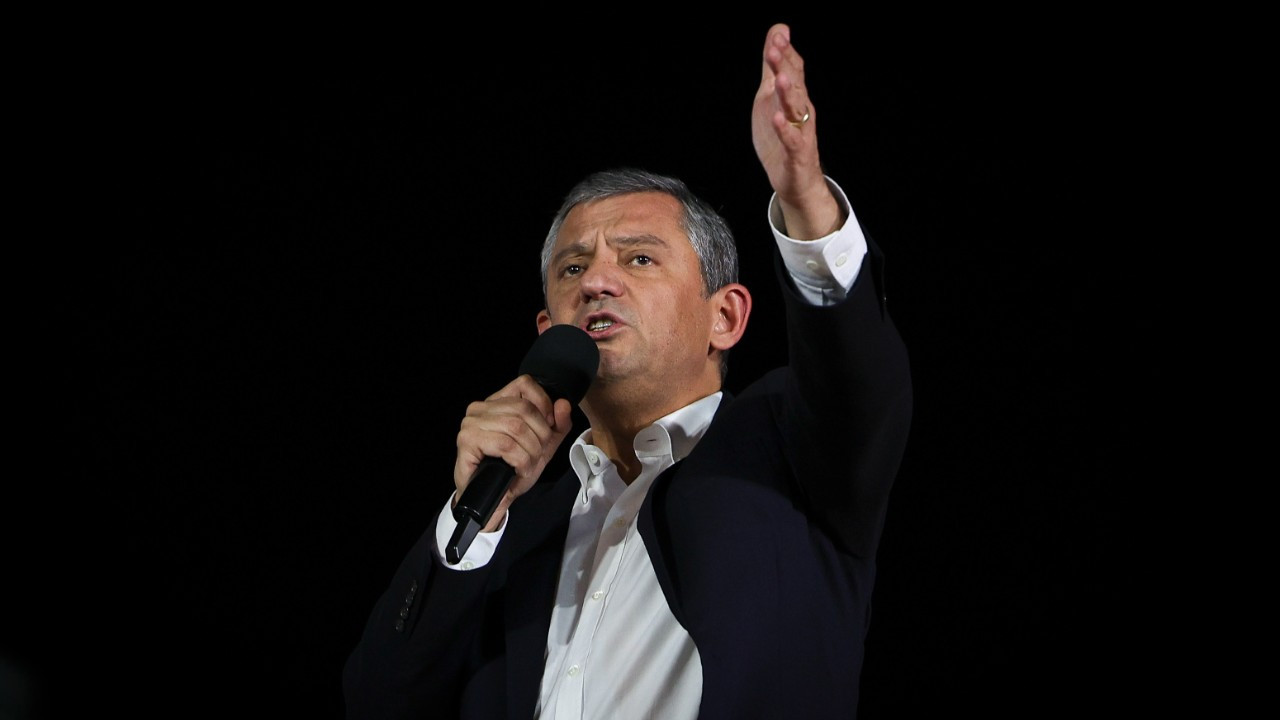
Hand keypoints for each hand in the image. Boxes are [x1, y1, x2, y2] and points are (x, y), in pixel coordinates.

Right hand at [453, 374, 573, 530]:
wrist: (491, 498)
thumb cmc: (511, 470)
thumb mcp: (543, 445)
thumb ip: (557, 425)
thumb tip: (563, 404)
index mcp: (497, 402)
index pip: (524, 384)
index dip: (543, 404)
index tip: (548, 427)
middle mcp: (480, 408)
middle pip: (524, 408)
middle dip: (540, 436)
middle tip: (537, 455)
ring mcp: (471, 423)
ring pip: (516, 427)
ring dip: (530, 452)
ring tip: (528, 465)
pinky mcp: (467, 441)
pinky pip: (505, 444)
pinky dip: (520, 460)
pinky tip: (518, 470)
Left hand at [751, 23, 842, 239]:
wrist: (796, 179)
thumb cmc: (783, 136)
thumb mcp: (771, 96)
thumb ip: (774, 65)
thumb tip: (778, 30)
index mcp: (795, 96)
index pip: (794, 70)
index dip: (786, 53)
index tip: (778, 35)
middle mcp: (801, 110)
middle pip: (794, 85)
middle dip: (785, 67)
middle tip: (775, 49)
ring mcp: (801, 131)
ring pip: (796, 110)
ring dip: (788, 94)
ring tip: (779, 79)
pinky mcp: (797, 153)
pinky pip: (792, 140)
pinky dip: (785, 130)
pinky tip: (777, 119)